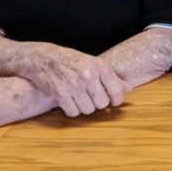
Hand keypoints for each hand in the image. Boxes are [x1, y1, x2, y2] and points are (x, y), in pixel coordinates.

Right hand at [17, 45, 131, 116]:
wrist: (43, 58)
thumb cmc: (71, 61)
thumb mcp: (93, 63)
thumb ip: (111, 77)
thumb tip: (129, 89)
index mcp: (99, 66)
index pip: (117, 90)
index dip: (116, 100)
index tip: (112, 102)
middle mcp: (88, 75)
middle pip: (102, 103)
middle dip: (97, 104)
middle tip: (91, 98)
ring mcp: (74, 84)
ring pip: (88, 110)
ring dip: (84, 108)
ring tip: (79, 98)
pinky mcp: (60, 93)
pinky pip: (73, 112)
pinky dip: (71, 110)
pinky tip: (69, 102)